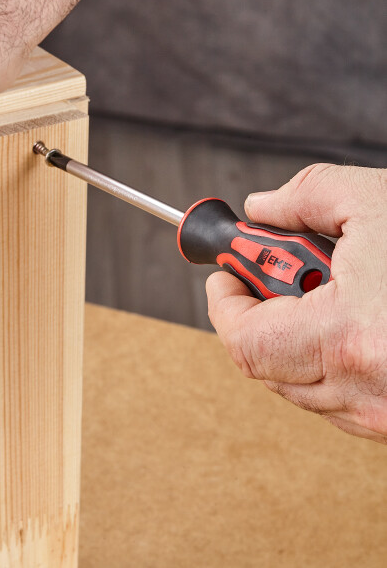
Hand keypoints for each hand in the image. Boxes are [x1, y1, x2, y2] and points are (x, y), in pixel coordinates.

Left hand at [206, 163, 386, 443]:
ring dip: (292, 335)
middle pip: (264, 365)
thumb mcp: (379, 200)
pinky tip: (357, 317)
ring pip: (300, 385)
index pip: (244, 342)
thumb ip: (306, 196)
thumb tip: (262, 208)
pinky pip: (340, 398)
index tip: (225, 271)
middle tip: (270, 270)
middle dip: (257, 312)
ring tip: (326, 288)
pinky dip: (328, 358)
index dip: (224, 302)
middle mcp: (366, 391)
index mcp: (349, 337)